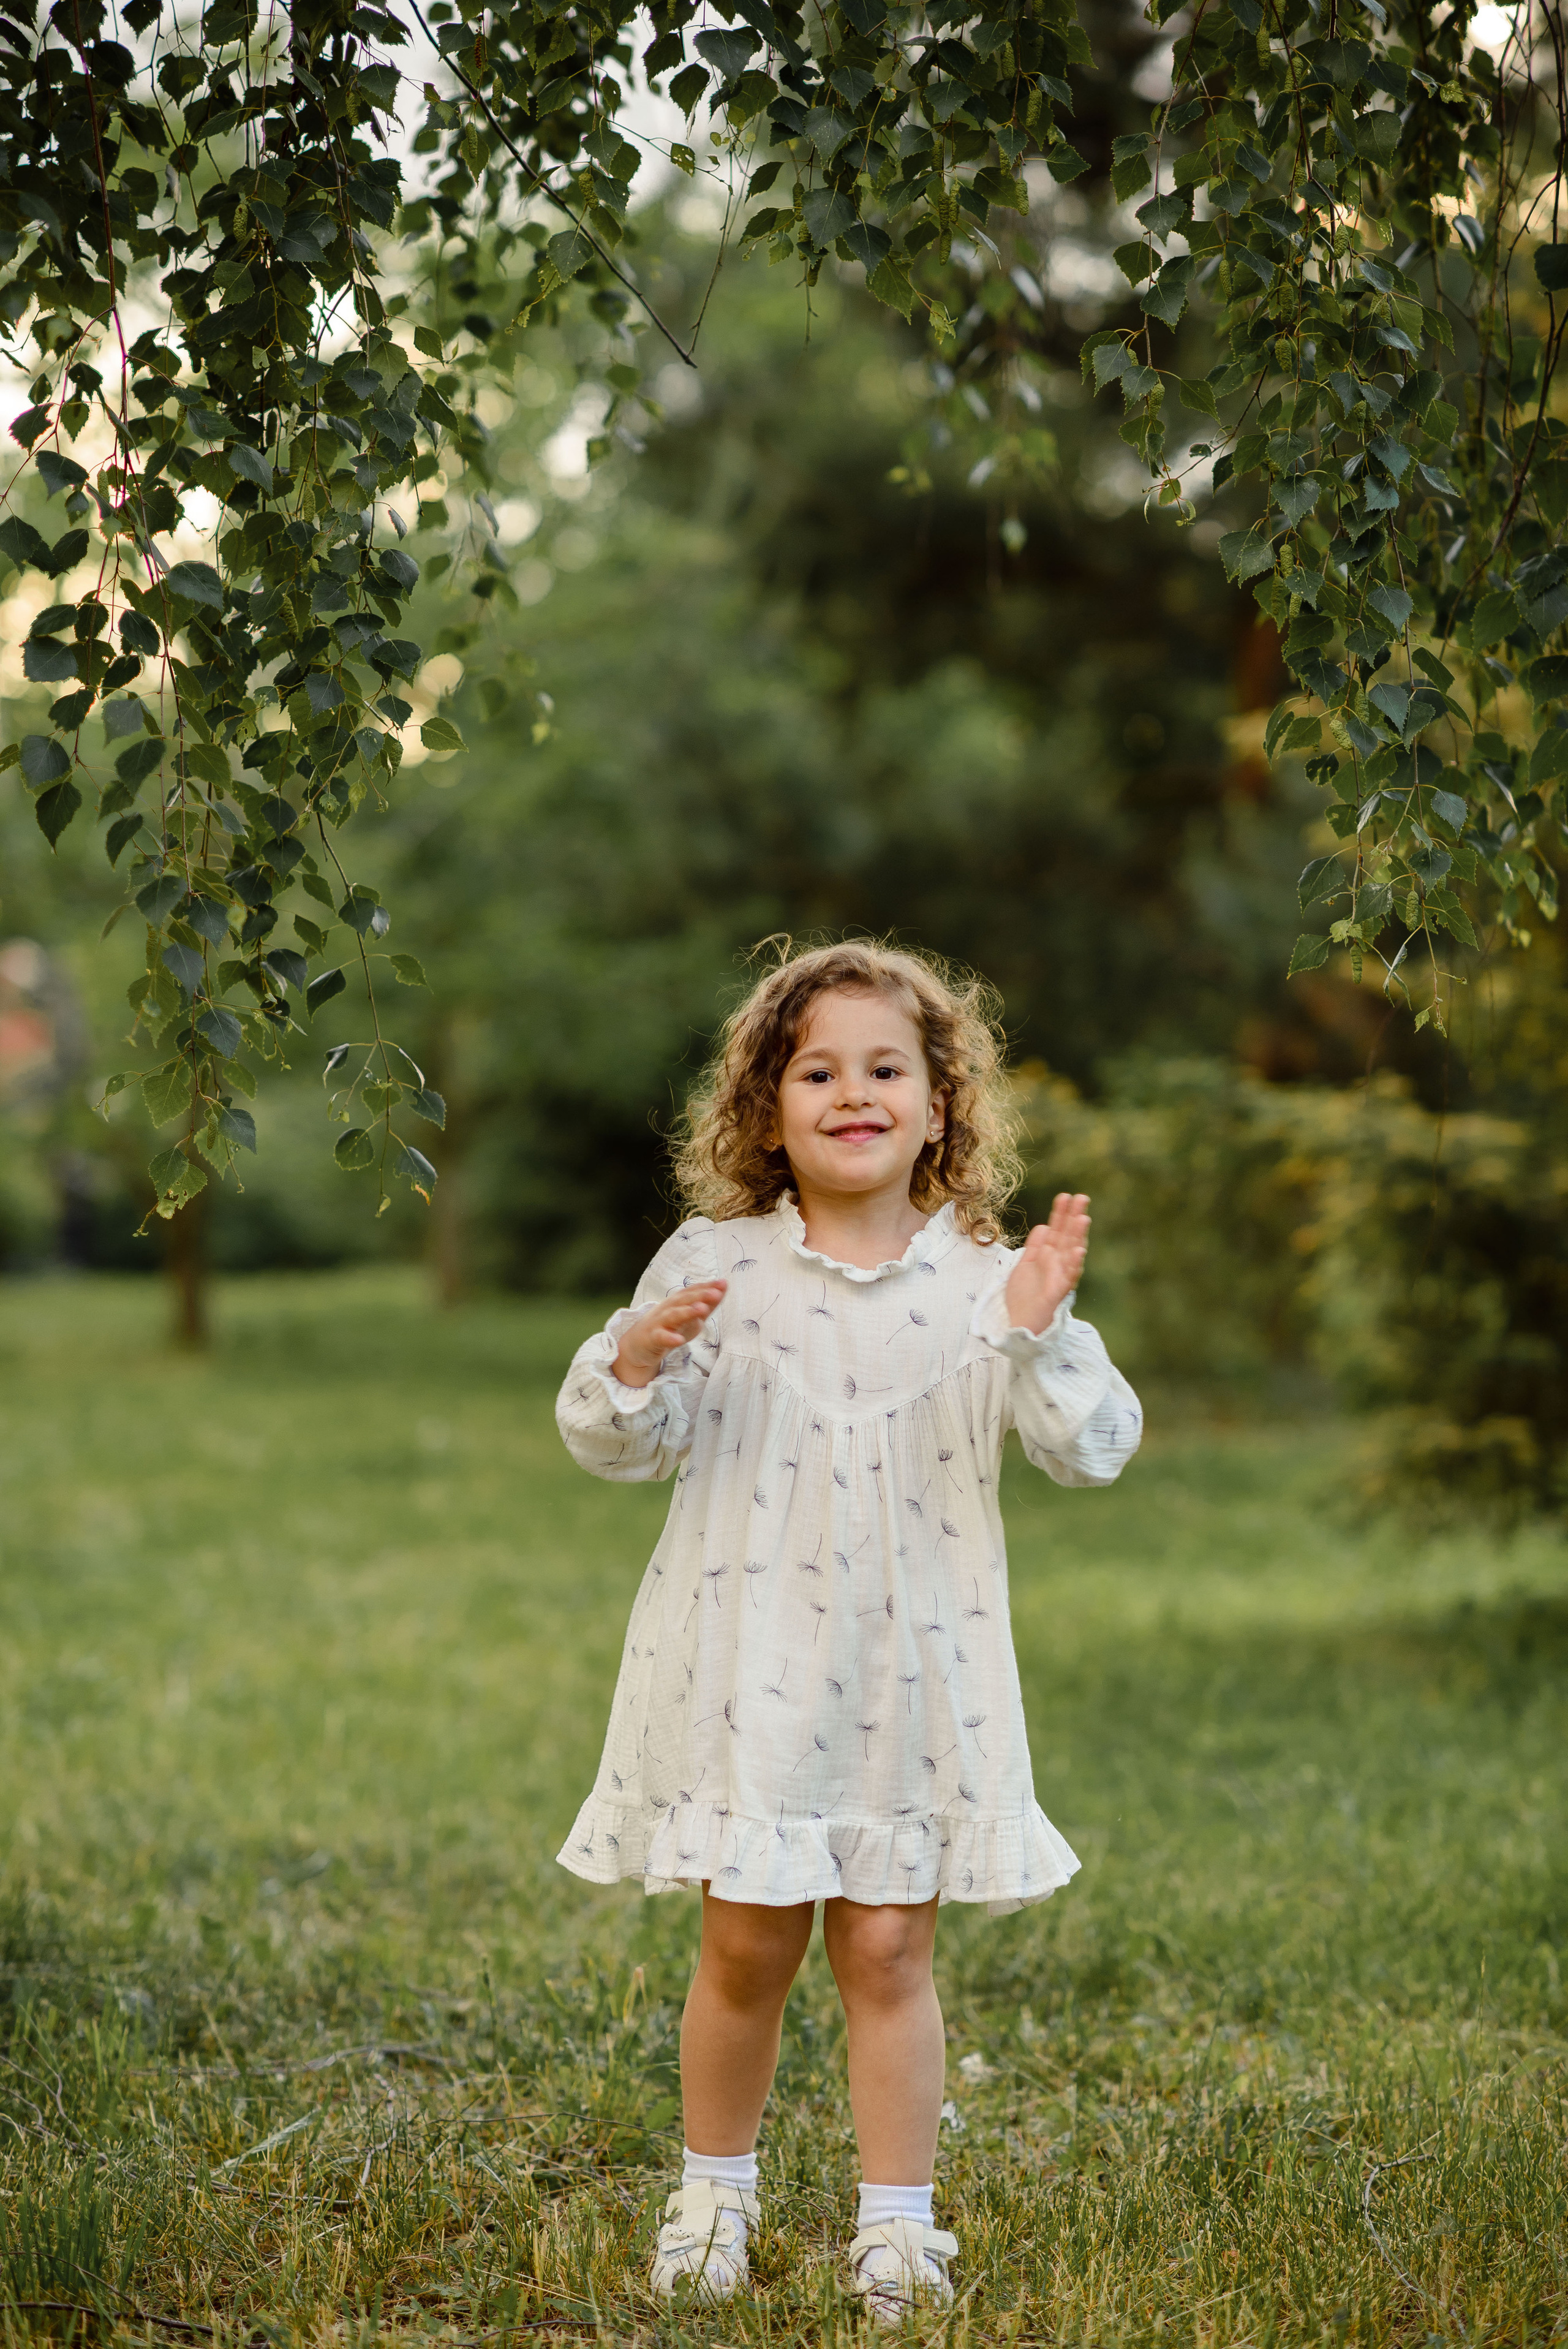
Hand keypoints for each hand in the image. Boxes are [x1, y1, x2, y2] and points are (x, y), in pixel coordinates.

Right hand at [612, 1280, 726, 1387]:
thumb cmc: (668, 1328)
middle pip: (684, 1300)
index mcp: (677, 1302)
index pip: (692, 1291)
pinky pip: (661, 1337)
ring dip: (687, 1311)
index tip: (723, 1283)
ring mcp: (659, 1323)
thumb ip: (705, 1306)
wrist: (638, 1345)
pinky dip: (670, 1338)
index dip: (707, 1287)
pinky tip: (679, 1340)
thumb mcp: (689, 1318)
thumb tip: (722, 1291)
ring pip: (673, 1315)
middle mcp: (668, 1308)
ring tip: (702, 1309)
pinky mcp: (652, 1338)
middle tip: (716, 1293)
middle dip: (700, 1295)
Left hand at [1004, 1194, 1089, 1334]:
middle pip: (1067, 1237)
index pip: (1057, 1230)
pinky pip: (1068, 1277)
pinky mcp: (1058, 1292)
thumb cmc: (1023, 1297)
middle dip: (1073, 1218)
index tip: (1064, 1196)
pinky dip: (1073, 1264)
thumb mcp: (1023, 1265)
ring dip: (1078, 1237)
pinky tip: (1077, 1251)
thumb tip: (1044, 1226)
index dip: (1060, 1214)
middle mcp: (1057, 1264)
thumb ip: (1034, 1247)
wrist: (1019, 1324)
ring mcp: (1059, 1277)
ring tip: (1083, 1219)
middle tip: (1082, 1198)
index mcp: (1048, 1257)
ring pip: (1071, 1254)